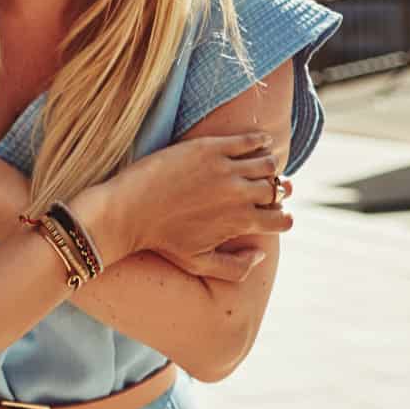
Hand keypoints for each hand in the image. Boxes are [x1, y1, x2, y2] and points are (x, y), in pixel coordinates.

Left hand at [80, 133, 291, 280]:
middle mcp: (239, 195)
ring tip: (260, 165)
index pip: (283, 220)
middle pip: (278, 189)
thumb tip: (260, 253)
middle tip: (264, 187)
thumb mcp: (198, 264)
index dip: (281, 218)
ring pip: (268, 163)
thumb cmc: (159, 239)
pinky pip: (249, 140)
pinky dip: (260, 141)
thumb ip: (236, 268)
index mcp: (240, 222)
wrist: (126, 211)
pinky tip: (260, 142)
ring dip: (269, 166)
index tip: (271, 213)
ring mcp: (226, 169)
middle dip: (276, 190)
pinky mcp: (209, 147)